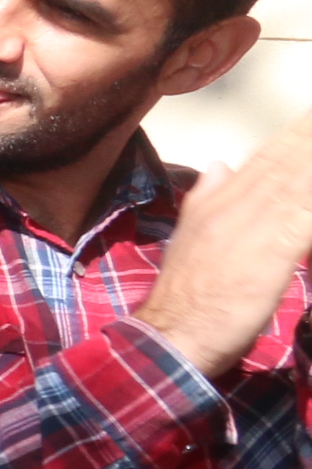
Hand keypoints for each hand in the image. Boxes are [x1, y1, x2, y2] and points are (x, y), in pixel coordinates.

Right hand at [141, 108, 311, 378]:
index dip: (295, 133)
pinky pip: (303, 221)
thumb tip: (220, 163)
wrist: (171, 335)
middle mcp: (236, 208)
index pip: (266, 159)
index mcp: (219, 202)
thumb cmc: (186, 296)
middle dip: (310, 137)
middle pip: (287, 163)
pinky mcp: (271, 256)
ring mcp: (254, 230)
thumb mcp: (191, 238)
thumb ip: (207, 198)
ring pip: (298, 184)